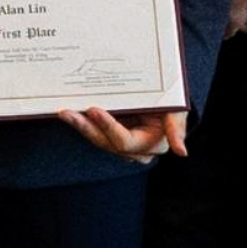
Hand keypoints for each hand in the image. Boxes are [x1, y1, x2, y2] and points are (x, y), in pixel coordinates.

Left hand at [60, 104, 189, 160]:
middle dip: (86, 127)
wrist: (164, 94)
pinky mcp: (110, 134)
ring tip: (64, 112)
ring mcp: (121, 143)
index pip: (124, 141)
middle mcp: (134, 149)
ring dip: (79, 125)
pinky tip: (67, 112)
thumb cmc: (173, 102)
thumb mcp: (177, 111)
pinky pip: (94, 131)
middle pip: (105, 142)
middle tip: (69, 112)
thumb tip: (182, 153)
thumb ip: (177, 129)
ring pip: (96, 138)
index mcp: (151, 144)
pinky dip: (81, 122)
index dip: (109, 127)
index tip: (94, 110)